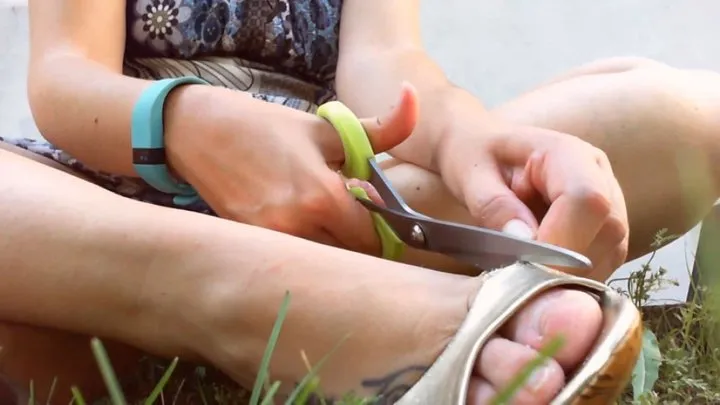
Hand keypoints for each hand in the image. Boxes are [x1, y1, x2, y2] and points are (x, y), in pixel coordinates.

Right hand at [164, 85, 417, 253]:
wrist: (196, 131)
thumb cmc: (264, 127)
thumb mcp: (325, 128)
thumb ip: (380, 128)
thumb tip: (415, 99)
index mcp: (321, 198)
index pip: (372, 239)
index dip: (381, 229)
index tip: (372, 214)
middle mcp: (296, 228)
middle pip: (348, 258)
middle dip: (357, 241)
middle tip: (350, 218)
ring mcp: (269, 242)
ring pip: (320, 264)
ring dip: (330, 248)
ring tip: (322, 220)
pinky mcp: (248, 246)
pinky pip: (290, 260)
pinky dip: (302, 250)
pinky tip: (296, 225)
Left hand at [436, 92, 628, 278]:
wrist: (480, 149)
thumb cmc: (473, 155)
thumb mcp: (469, 173)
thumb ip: (494, 204)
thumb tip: (525, 238)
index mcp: (567, 152)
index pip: (587, 199)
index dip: (562, 240)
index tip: (526, 266)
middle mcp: (599, 175)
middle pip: (608, 230)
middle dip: (565, 265)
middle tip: (520, 277)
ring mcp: (609, 203)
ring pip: (610, 252)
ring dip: (570, 275)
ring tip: (525, 273)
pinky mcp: (605, 231)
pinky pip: (603, 263)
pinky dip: (572, 279)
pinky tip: (539, 275)